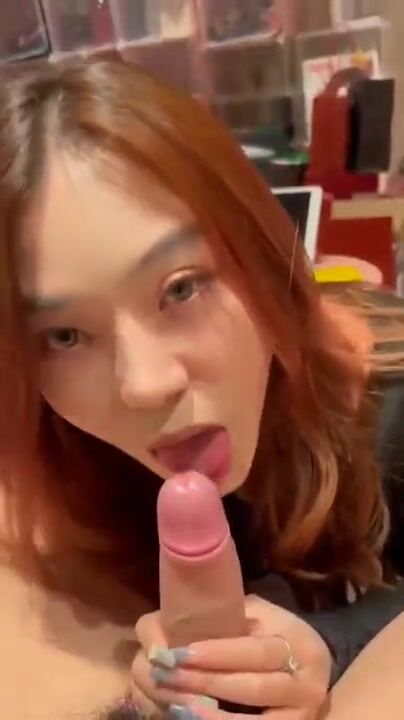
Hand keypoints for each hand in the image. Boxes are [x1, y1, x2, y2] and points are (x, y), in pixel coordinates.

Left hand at [131, 594, 331, 719]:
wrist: (311, 668)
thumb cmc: (275, 633)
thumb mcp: (259, 615)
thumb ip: (227, 617)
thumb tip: (173, 625)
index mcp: (297, 642)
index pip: (255, 650)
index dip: (217, 653)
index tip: (178, 652)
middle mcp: (306, 682)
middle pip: (251, 686)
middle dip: (204, 681)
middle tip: (166, 675)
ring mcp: (300, 714)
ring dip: (208, 713)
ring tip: (174, 702)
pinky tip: (192, 717)